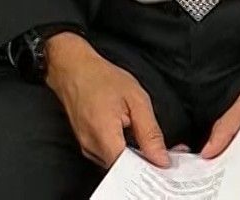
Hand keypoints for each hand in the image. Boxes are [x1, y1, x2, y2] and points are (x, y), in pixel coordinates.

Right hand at [41, 33, 170, 168]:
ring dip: (135, 156)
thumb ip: (150, 132)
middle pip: (124, 169)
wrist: (73, 70)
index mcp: (104, 135)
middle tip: (164, 148)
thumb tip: (161, 158)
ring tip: (146, 137)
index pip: (130, 169)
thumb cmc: (101, 79)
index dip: (150, 167)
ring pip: (117, 164)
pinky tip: (132, 137)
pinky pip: (109, 156)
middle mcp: (92, 147)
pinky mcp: (87, 146)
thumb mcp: (136, 99)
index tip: (166, 161)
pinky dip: (124, 150)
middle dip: (146, 161)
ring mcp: (87, 148)